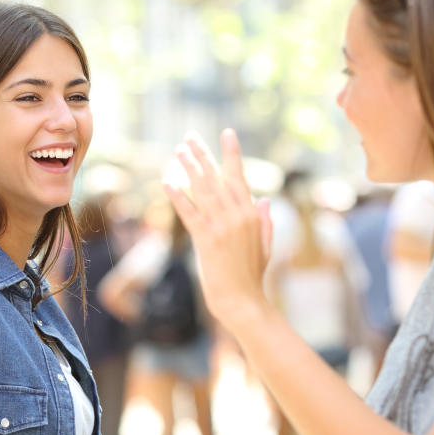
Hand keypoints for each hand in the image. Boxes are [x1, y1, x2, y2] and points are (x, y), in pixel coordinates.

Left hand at [163, 130, 273, 332]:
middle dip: (202, 155)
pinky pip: (188, 213)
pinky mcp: (206, 240)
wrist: (243, 301)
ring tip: (177, 151)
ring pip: (202, 190)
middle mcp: (237, 216)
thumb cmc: (253, 276)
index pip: (240, 176)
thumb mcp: (266, 246)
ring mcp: (221, 227)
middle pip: (217, 178)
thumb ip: (265, 222)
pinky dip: (177, 197)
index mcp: (252, 215)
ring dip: (188, 169)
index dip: (232, 153)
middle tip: (189, 137)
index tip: (226, 133)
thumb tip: (265, 201)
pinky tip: (167, 182)